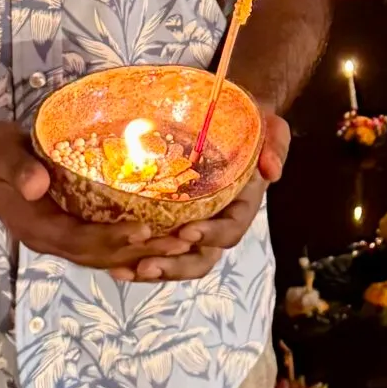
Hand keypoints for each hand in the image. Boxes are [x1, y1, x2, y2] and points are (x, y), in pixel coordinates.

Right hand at [0, 120, 209, 274]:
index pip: (79, 240)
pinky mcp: (72, 229)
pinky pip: (104, 245)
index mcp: (37, 227)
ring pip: (106, 256)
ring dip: (143, 254)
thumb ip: (17, 169)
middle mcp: (52, 240)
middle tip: (182, 243)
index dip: (112, 238)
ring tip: (184, 246)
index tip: (145, 229)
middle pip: (100, 255)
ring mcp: (62, 238)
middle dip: (140, 252)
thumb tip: (37, 184)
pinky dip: (132, 247)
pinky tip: (161, 241)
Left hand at [113, 107, 290, 282]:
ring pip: (176, 259)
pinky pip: (155, 245)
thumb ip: (275, 144)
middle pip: (201, 258)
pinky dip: (135, 256)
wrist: (228, 116)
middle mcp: (217, 222)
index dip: (211, 235)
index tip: (187, 231)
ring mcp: (193, 223)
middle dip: (175, 266)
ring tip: (122, 270)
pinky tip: (111, 262)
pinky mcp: (169, 219)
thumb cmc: (249, 122)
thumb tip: (271, 170)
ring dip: (152, 270)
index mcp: (241, 205)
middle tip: (147, 265)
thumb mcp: (269, 127)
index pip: (230, 230)